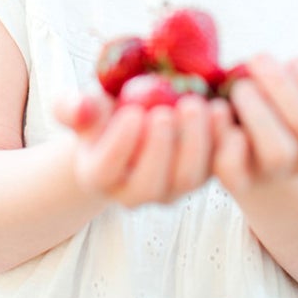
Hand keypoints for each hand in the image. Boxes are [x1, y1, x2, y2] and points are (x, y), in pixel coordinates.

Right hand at [53, 91, 217, 207]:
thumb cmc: (105, 113)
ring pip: (187, 179)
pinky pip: (218, 170)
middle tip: (168, 110)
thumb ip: (72, 107)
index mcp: (99, 176)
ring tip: (197, 104)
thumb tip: (81, 107)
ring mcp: (173, 189)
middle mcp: (135, 193)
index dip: (119, 146)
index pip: (105, 170)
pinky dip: (224, 145)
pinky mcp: (204, 176)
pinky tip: (223, 111)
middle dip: (160, 148)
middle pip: (149, 184)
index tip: (132, 113)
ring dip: (196, 143)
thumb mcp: (85, 106)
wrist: (137, 119)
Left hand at [212, 53, 297, 195]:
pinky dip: (226, 141)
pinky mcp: (240, 182)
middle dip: (280, 84)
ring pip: (277, 152)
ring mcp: (275, 174)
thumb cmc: (278, 107)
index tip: (295, 59)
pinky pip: (235, 171)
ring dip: (257, 111)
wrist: (249, 152)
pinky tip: (219, 110)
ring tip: (241, 86)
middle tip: (257, 59)